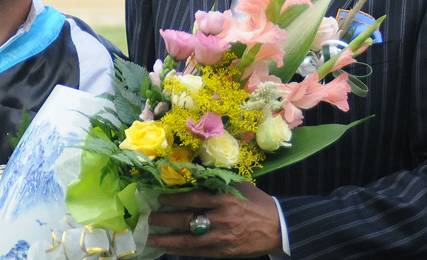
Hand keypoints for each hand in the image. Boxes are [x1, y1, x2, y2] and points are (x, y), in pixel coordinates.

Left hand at [146, 182, 281, 257]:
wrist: (277, 227)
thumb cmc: (257, 203)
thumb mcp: (239, 186)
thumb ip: (218, 182)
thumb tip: (194, 173)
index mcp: (224, 199)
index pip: (194, 198)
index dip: (174, 199)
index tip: (160, 199)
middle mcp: (221, 218)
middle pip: (187, 220)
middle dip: (165, 220)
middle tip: (149, 219)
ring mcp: (222, 237)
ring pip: (189, 240)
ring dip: (167, 240)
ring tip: (150, 239)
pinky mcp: (224, 251)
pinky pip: (198, 252)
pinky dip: (182, 251)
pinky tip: (168, 249)